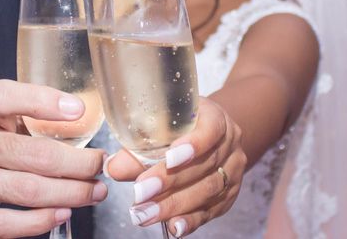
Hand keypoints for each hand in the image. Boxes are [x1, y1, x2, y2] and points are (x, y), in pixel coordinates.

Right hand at [0, 79, 106, 238]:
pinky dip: (41, 220)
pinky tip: (62, 211)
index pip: (4, 97)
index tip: (77, 111)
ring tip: (94, 191)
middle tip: (100, 165)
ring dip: (72, 192)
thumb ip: (25, 111)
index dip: (44, 101)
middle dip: (78, 162)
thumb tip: (79, 116)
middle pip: (34, 154)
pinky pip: (10, 224)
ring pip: (29, 190)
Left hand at [106, 97, 245, 236]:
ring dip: (174, 205)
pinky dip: (191, 220)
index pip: (210, 130)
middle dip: (170, 182)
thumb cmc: (181, 128)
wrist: (210, 137)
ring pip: (208, 190)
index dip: (192, 145)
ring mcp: (232, 171)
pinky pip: (211, 210)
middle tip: (140, 194)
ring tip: (145, 214)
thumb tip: (113, 167)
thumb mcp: (161, 127)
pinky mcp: (228, 195)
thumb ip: (139, 147)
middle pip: (204, 165)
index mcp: (215, 119)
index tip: (169, 159)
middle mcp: (229, 145)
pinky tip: (174, 227)